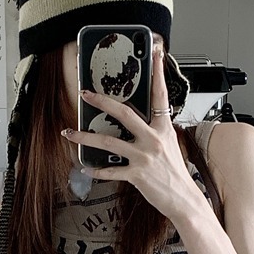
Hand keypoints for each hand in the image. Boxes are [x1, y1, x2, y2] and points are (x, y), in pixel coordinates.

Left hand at [63, 42, 203, 222]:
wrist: (184, 199)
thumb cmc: (175, 173)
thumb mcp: (169, 145)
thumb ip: (154, 131)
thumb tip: (134, 122)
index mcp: (163, 128)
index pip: (160, 94)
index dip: (157, 73)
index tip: (155, 53)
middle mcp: (153, 139)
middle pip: (124, 113)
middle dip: (101, 102)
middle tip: (84, 94)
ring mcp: (144, 157)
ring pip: (109, 142)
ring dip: (85, 136)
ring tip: (69, 132)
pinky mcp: (137, 175)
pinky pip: (110, 170)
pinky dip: (96, 170)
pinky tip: (85, 167)